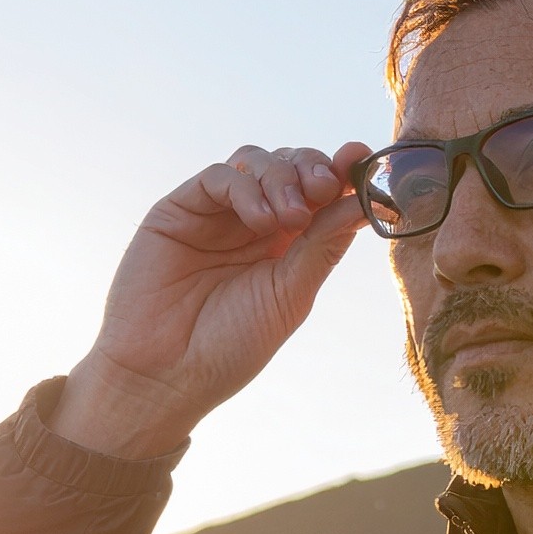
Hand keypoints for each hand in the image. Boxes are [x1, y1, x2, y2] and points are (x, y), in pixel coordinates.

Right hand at [54, 141, 371, 456]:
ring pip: (256, 163)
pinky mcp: (179, 209)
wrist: (166, 374)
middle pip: (290, 167)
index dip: (341, 172)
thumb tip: (366, 203)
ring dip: (282, 178)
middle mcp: (252, 223)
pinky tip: (260, 221)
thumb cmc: (229, 346)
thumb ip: (323, 246)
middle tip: (325, 190)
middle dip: (313, 169)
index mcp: (286, 245)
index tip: (360, 160)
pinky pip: (218, 178)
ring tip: (291, 217)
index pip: (320, 194)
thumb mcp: (291, 295)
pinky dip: (246, 189)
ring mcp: (216, 214)